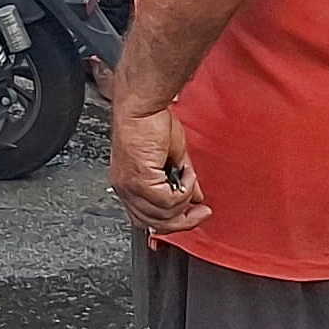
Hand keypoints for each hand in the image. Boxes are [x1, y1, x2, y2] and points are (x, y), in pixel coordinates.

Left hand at [110, 103, 210, 233]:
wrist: (143, 105)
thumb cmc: (151, 121)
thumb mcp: (172, 157)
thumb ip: (182, 180)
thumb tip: (195, 197)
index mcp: (130, 185)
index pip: (148, 218)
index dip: (173, 221)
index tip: (194, 215)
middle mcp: (126, 189)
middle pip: (156, 223)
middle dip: (183, 221)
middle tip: (202, 212)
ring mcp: (131, 187)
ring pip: (163, 215)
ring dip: (184, 201)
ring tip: (192, 181)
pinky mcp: (140, 180)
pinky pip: (168, 200)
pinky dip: (184, 191)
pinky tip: (188, 175)